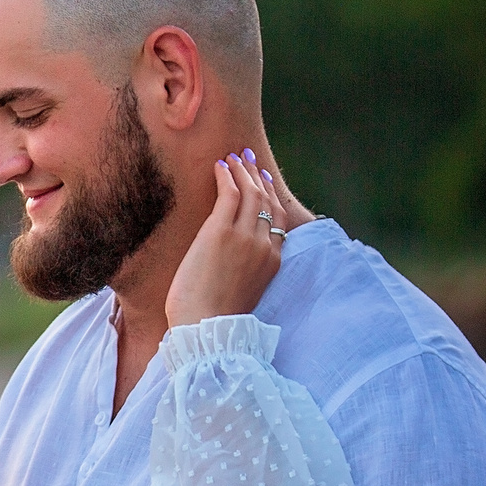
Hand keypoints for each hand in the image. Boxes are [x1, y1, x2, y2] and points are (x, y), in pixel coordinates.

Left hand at [165, 153, 285, 327]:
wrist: (205, 327)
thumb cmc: (213, 318)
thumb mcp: (242, 291)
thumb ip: (245, 271)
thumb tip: (231, 262)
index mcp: (272, 262)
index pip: (279, 221)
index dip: (272, 197)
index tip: (265, 182)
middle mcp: (264, 245)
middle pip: (267, 202)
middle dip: (258, 177)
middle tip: (249, 159)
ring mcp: (244, 237)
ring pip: (251, 193)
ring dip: (243, 171)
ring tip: (233, 157)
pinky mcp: (221, 232)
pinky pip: (229, 195)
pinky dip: (227, 177)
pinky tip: (220, 166)